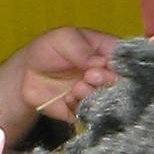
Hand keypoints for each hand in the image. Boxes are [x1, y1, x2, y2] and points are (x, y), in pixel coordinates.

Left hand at [0, 26, 118, 141]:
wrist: (26, 75)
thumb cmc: (48, 50)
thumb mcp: (64, 38)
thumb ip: (82, 49)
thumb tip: (101, 63)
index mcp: (107, 52)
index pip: (126, 59)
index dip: (120, 64)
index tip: (105, 64)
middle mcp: (106, 74)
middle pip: (121, 82)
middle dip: (107, 80)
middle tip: (89, 76)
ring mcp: (97, 93)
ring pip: (108, 100)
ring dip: (92, 94)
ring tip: (76, 88)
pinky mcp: (86, 111)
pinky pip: (91, 114)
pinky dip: (80, 107)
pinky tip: (67, 98)